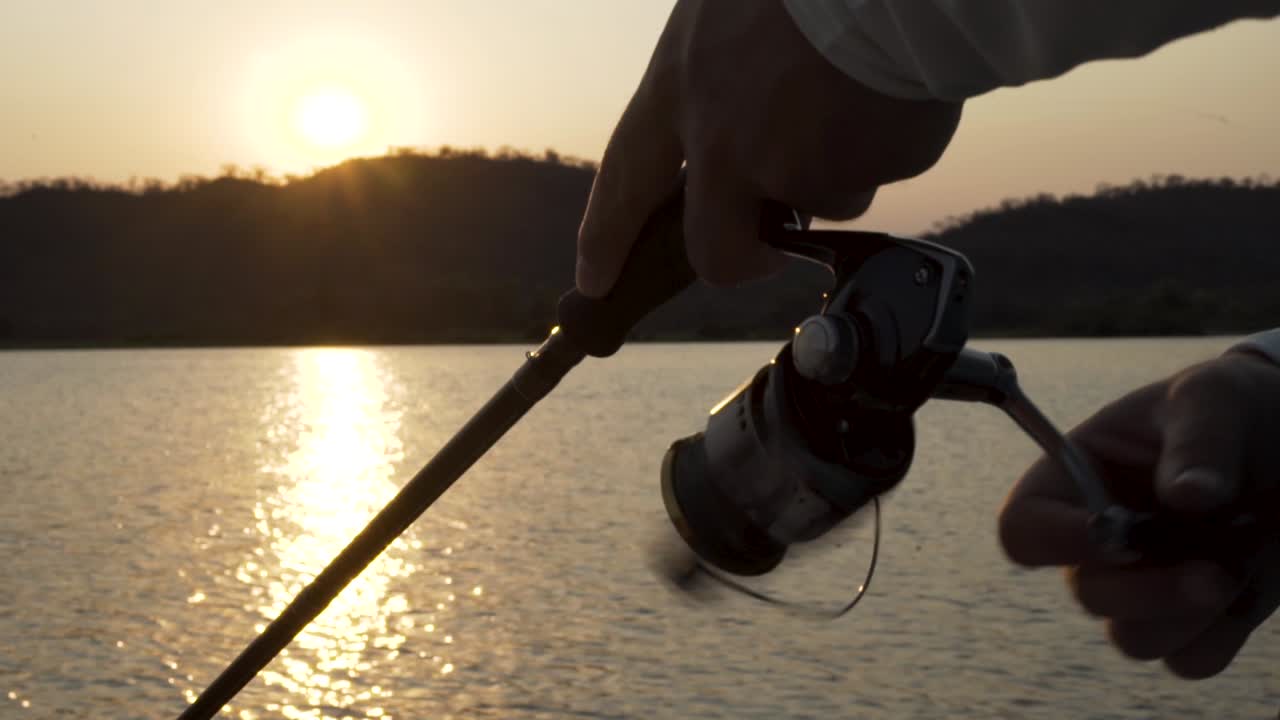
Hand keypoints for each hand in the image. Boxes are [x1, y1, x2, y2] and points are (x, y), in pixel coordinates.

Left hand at [575, 0, 962, 296]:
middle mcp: (722, 137)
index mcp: (681, 82)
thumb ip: (715, 78)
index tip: (594, 280)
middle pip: (714, 248)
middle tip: (762, 253)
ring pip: (814, 204)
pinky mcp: (852, 178)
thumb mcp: (726, 12)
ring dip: (838, 170)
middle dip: (741, 260)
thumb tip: (737, 144)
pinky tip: (892, 96)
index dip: (606, 236)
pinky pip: (872, 178)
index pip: (625, 178)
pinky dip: (886, 147)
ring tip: (859, 97)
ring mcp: (787, 166)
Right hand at [999, 350, 1279, 678]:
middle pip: (1088, 594)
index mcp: (1075, 480)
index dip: (1055, 539)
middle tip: (1215, 573)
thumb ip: (1198, 441)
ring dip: (1193, 610)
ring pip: (1135, 639)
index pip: (1023, 528)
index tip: (1115, 533)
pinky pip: (1190, 660)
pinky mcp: (1196, 620)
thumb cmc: (1237, 407)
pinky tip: (1254, 580)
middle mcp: (1099, 541)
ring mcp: (1146, 585)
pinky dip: (1226, 631)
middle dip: (1152, 590)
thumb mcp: (1215, 400)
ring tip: (1244, 557)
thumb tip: (1184, 496)